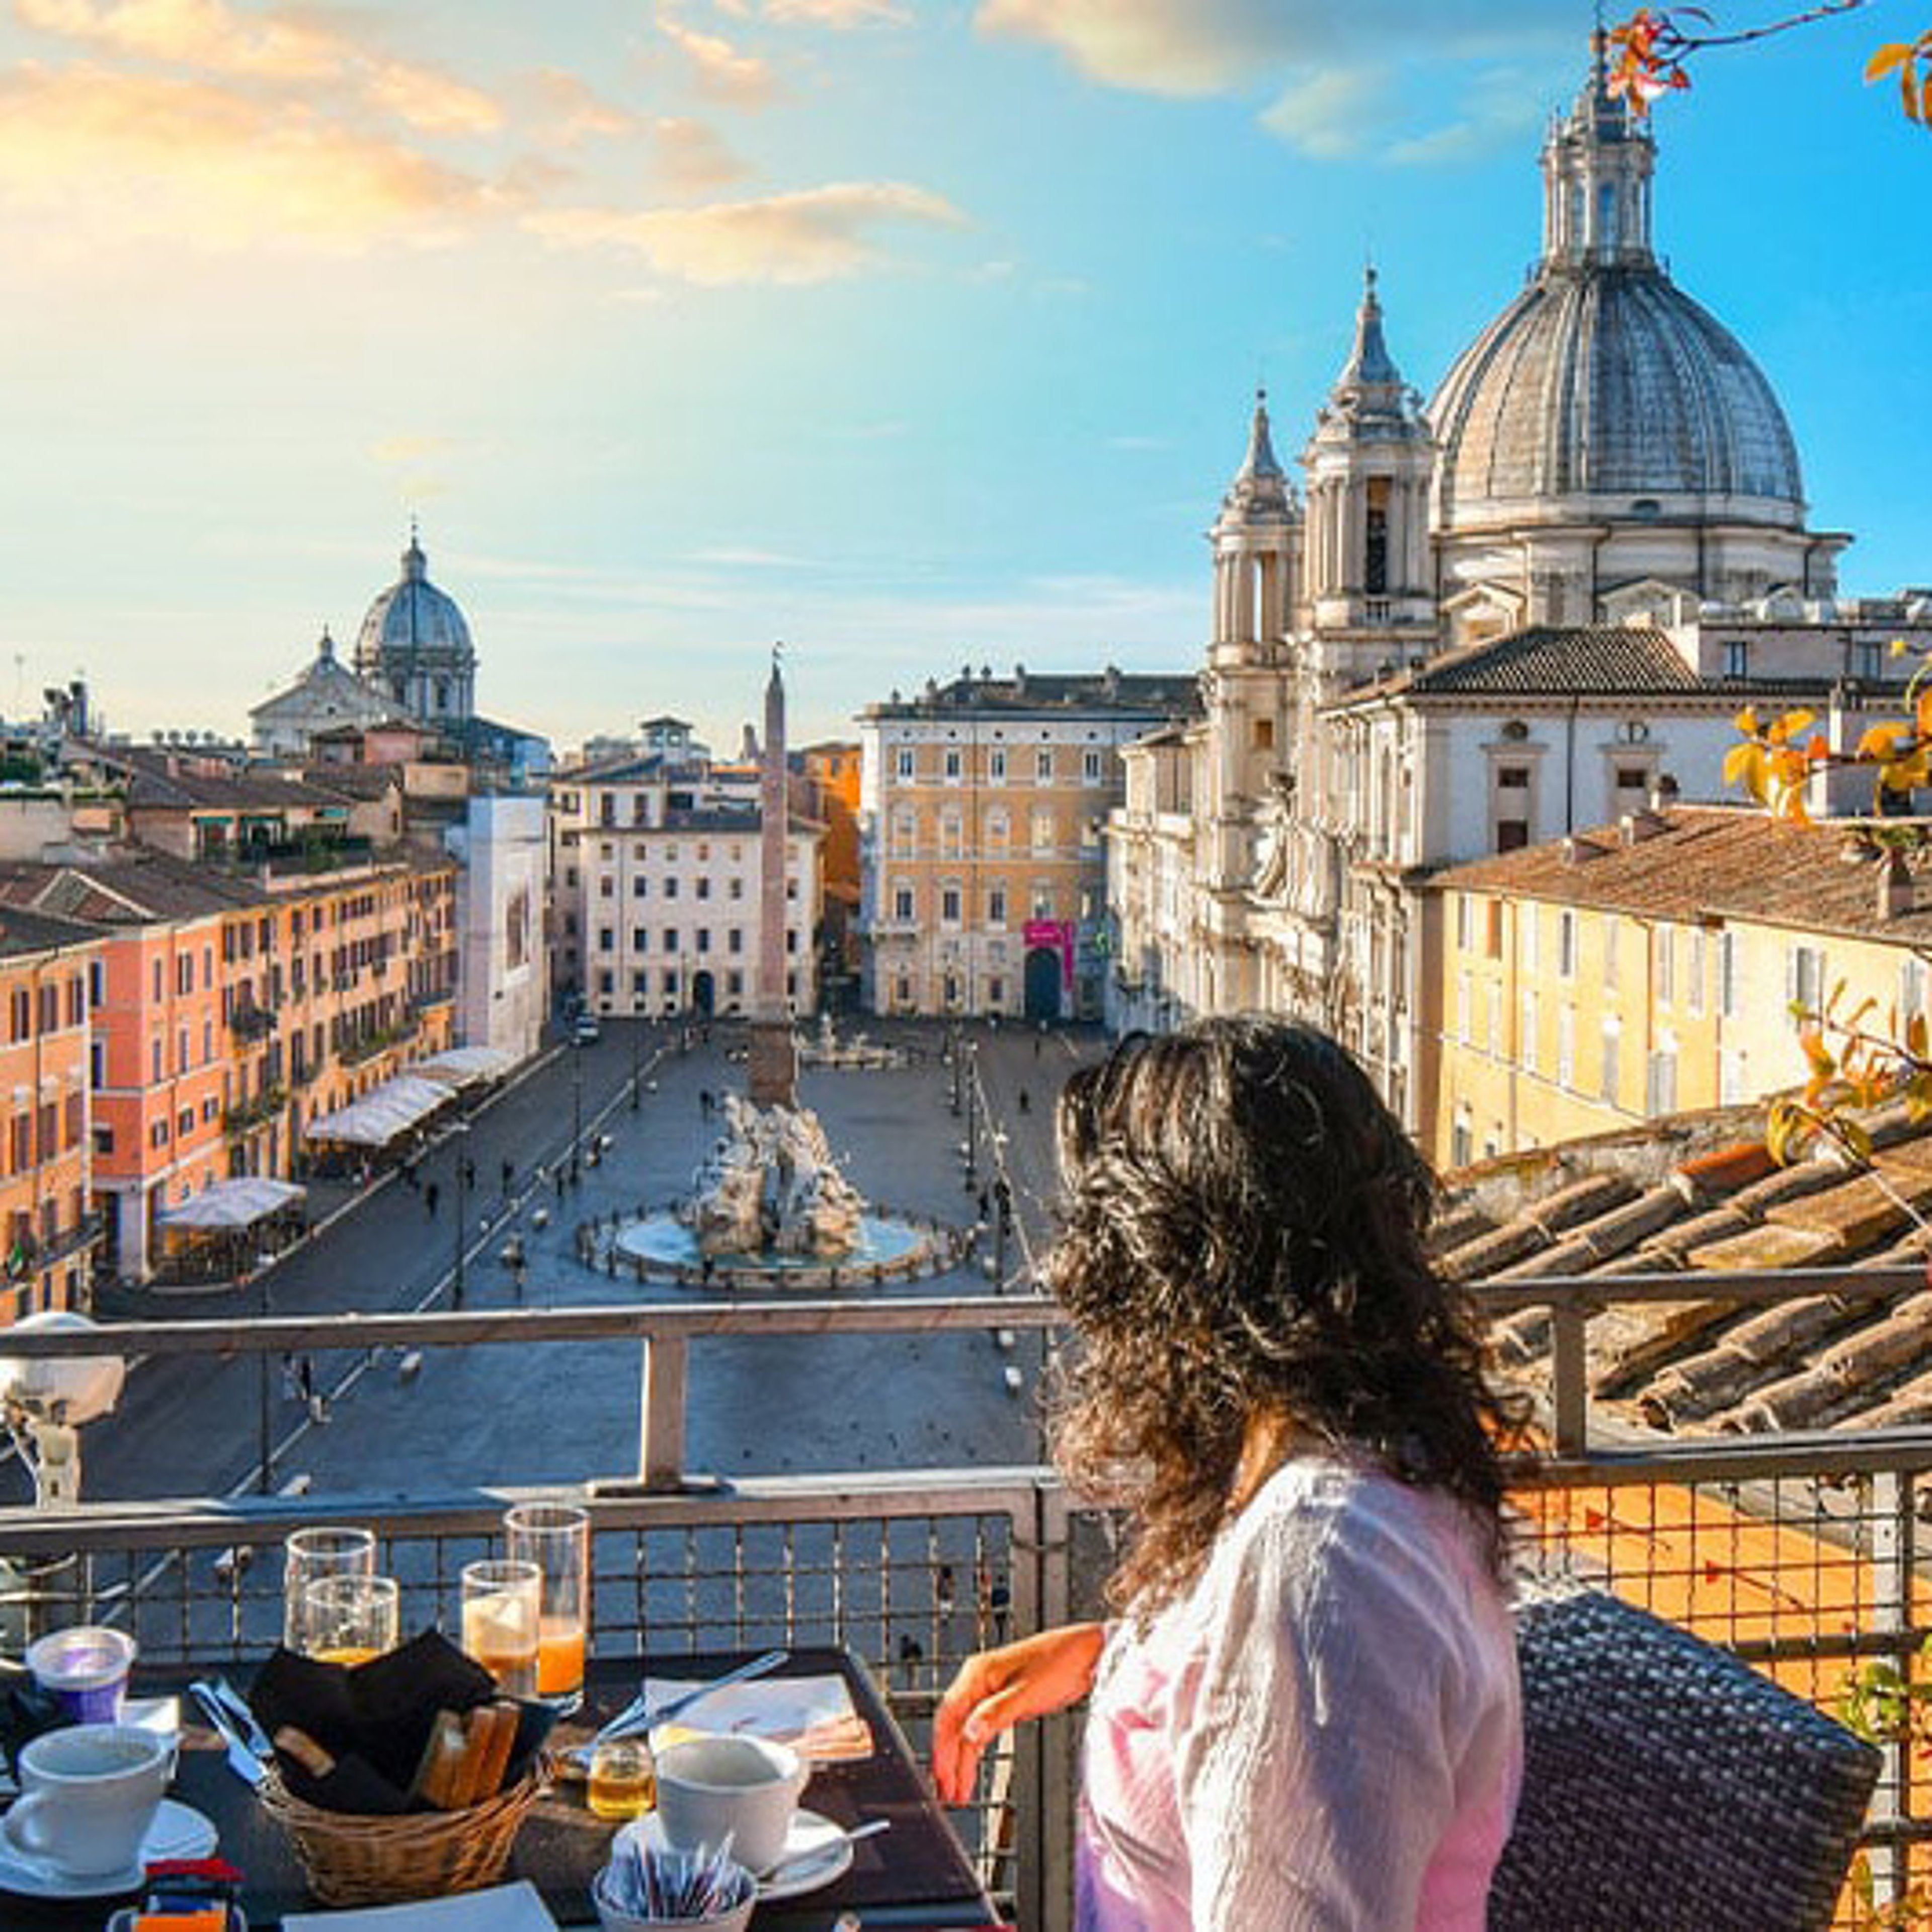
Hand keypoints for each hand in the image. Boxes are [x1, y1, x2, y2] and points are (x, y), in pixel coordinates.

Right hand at [931, 1621, 1106, 1803]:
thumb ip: (997, 1713)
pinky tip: (973, 1764)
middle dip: (949, 1759)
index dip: (944, 1749)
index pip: (950, 1715)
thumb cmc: (1062, 1661)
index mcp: (978, 1672)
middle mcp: (979, 1679)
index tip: (944, 1778)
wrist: (1086, 1652)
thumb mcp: (1028, 1692)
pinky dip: (974, 1748)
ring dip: (960, 1758)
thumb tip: (970, 1733)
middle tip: (949, 1793)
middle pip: (953, 1724)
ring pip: (965, 1727)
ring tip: (958, 1788)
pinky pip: (980, 1726)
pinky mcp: (1004, 1699)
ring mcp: (991, 1689)